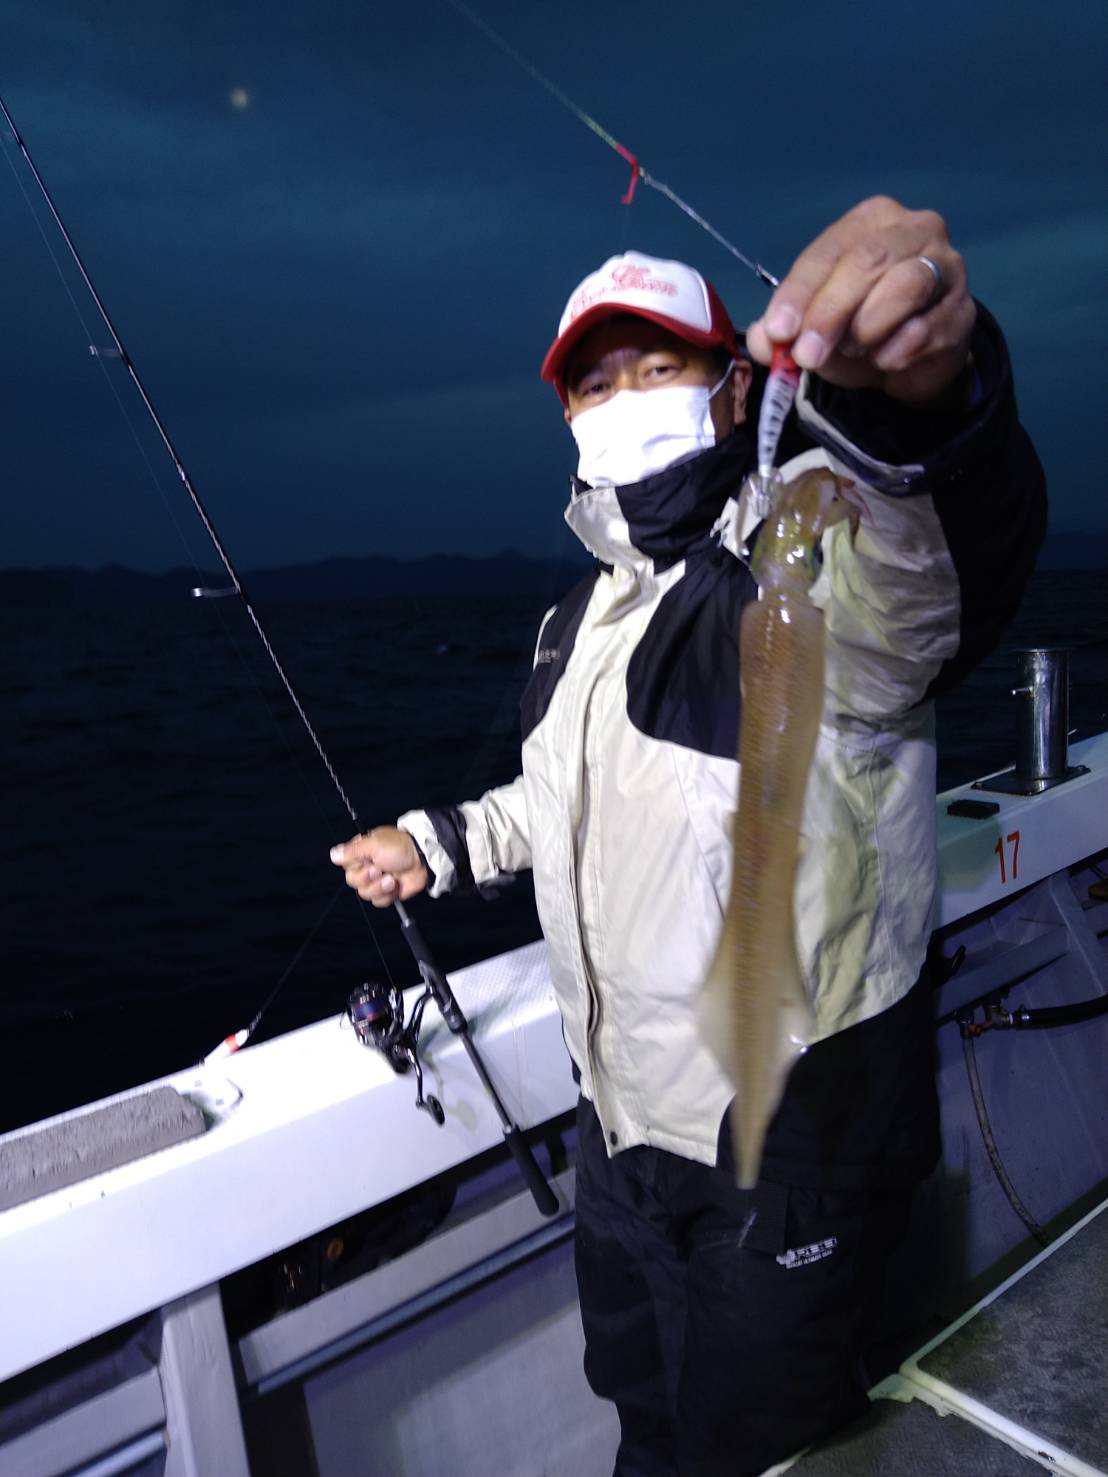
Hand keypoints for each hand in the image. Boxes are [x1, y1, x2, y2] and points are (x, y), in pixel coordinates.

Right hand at [329, 826, 428, 906]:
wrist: (422, 860)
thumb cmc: (400, 847)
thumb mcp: (374, 844)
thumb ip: (352, 851)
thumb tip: (333, 854)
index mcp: (361, 853)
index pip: (345, 866)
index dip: (356, 867)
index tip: (367, 861)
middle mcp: (367, 866)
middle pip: (353, 882)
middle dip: (367, 878)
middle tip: (380, 870)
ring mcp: (377, 880)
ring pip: (365, 893)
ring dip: (379, 887)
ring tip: (392, 879)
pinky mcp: (387, 892)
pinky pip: (378, 901)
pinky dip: (387, 895)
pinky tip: (396, 886)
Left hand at [746, 196, 975, 405]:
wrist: (909, 364)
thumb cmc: (856, 332)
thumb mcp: (811, 331)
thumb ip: (782, 333)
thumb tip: (763, 340)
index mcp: (870, 220)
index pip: (829, 251)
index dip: (799, 293)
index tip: (779, 331)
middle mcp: (915, 229)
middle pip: (869, 260)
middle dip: (830, 312)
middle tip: (808, 355)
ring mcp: (947, 265)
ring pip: (906, 285)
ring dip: (868, 328)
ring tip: (853, 351)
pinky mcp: (963, 309)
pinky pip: (927, 328)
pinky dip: (896, 352)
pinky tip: (885, 361)